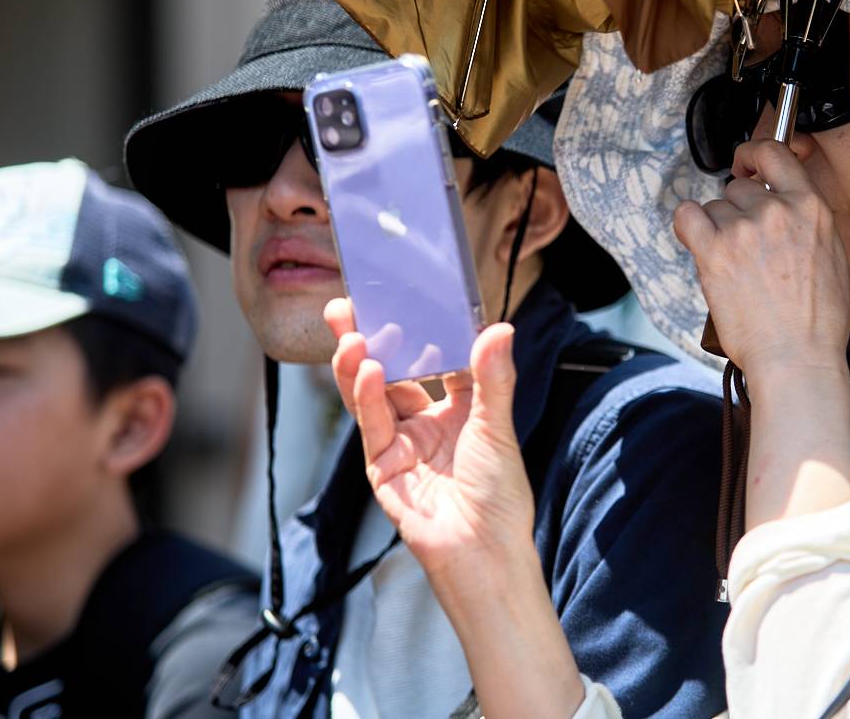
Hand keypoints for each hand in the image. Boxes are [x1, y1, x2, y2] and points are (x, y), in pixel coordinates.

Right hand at [326, 300, 587, 718]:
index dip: (418, 328)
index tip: (403, 295)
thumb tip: (499, 328)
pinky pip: (372, 425)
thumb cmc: (500, 496)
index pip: (433, 357)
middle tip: (349, 303)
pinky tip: (367, 370)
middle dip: (369, 337)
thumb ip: (494, 378)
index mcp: (458, 407)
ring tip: (352, 333)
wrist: (485, 553)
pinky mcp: (382, 467)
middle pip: (393, 370)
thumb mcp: (499, 428)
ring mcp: (400, 443)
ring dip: (359, 362)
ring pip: (372, 393)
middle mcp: (425, 420)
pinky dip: (367, 396)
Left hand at [674, 139, 849, 528]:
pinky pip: (687, 217)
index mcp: (811, 209)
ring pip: (714, 208)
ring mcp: (743, 230)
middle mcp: (777, 212)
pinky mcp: (713, 252)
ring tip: (734, 267)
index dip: (754, 155)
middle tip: (745, 248)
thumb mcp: (831, 256)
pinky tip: (700, 246)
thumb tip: (782, 204)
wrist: (797, 359)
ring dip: (717, 230)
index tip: (746, 164)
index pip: (776, 154)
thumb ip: (806, 221)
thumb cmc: (817, 321)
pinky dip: (689, 227)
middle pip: (739, 188)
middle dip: (738, 212)